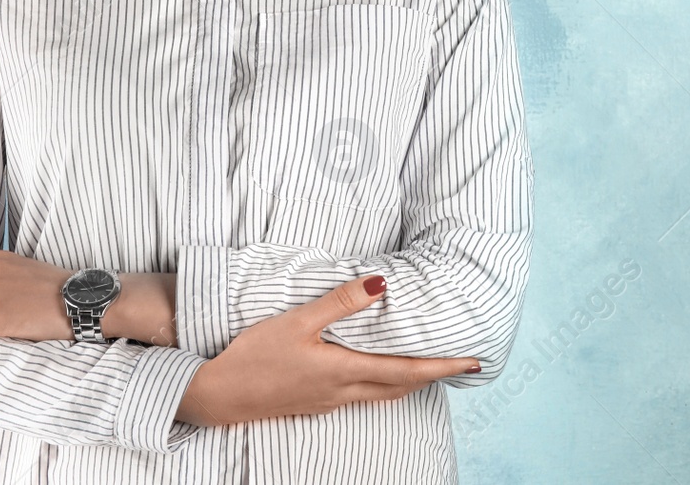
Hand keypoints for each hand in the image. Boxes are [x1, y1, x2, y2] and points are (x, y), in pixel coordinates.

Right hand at [177, 275, 480, 426]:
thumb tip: (382, 284)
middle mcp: (343, 391)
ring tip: (431, 369)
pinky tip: (381, 377)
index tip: (472, 362)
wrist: (217, 395)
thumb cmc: (253, 356)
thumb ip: (340, 302)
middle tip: (462, 364)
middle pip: (401, 385)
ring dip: (411, 382)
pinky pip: (363, 396)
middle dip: (434, 375)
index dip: (442, 365)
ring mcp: (329, 401)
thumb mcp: (296, 321)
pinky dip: (385, 386)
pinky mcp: (315, 403)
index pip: (407, 370)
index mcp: (344, 371)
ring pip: (383, 394)